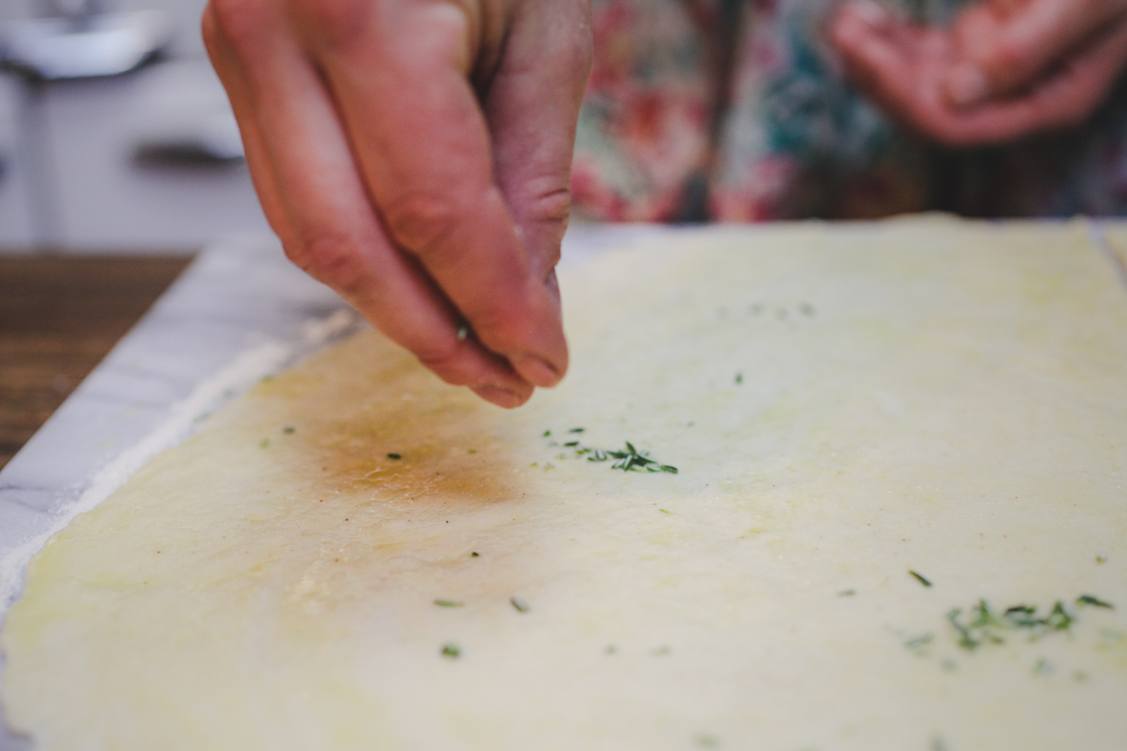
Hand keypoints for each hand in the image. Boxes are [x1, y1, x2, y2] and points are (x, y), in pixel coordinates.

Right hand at [202, 0, 591, 406]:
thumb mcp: (544, 34)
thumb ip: (532, 178)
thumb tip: (525, 301)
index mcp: (361, 13)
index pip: (433, 212)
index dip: (494, 305)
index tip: (544, 361)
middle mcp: (273, 33)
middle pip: (350, 245)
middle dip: (435, 333)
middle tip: (505, 381)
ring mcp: (238, 49)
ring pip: (310, 231)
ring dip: (396, 305)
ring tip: (474, 344)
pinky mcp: (240, 66)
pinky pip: (296, 192)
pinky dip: (363, 251)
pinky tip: (420, 280)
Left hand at [830, 0, 1126, 145]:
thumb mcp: (1085, 4)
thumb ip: (1024, 53)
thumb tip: (953, 97)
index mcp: (1047, 103)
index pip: (957, 126)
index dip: (904, 96)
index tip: (868, 55)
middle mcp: (1014, 100)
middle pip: (927, 108)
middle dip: (880, 74)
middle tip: (845, 29)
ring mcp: (996, 74)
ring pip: (918, 81)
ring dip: (879, 55)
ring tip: (848, 22)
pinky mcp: (984, 44)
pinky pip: (926, 53)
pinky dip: (895, 37)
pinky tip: (868, 17)